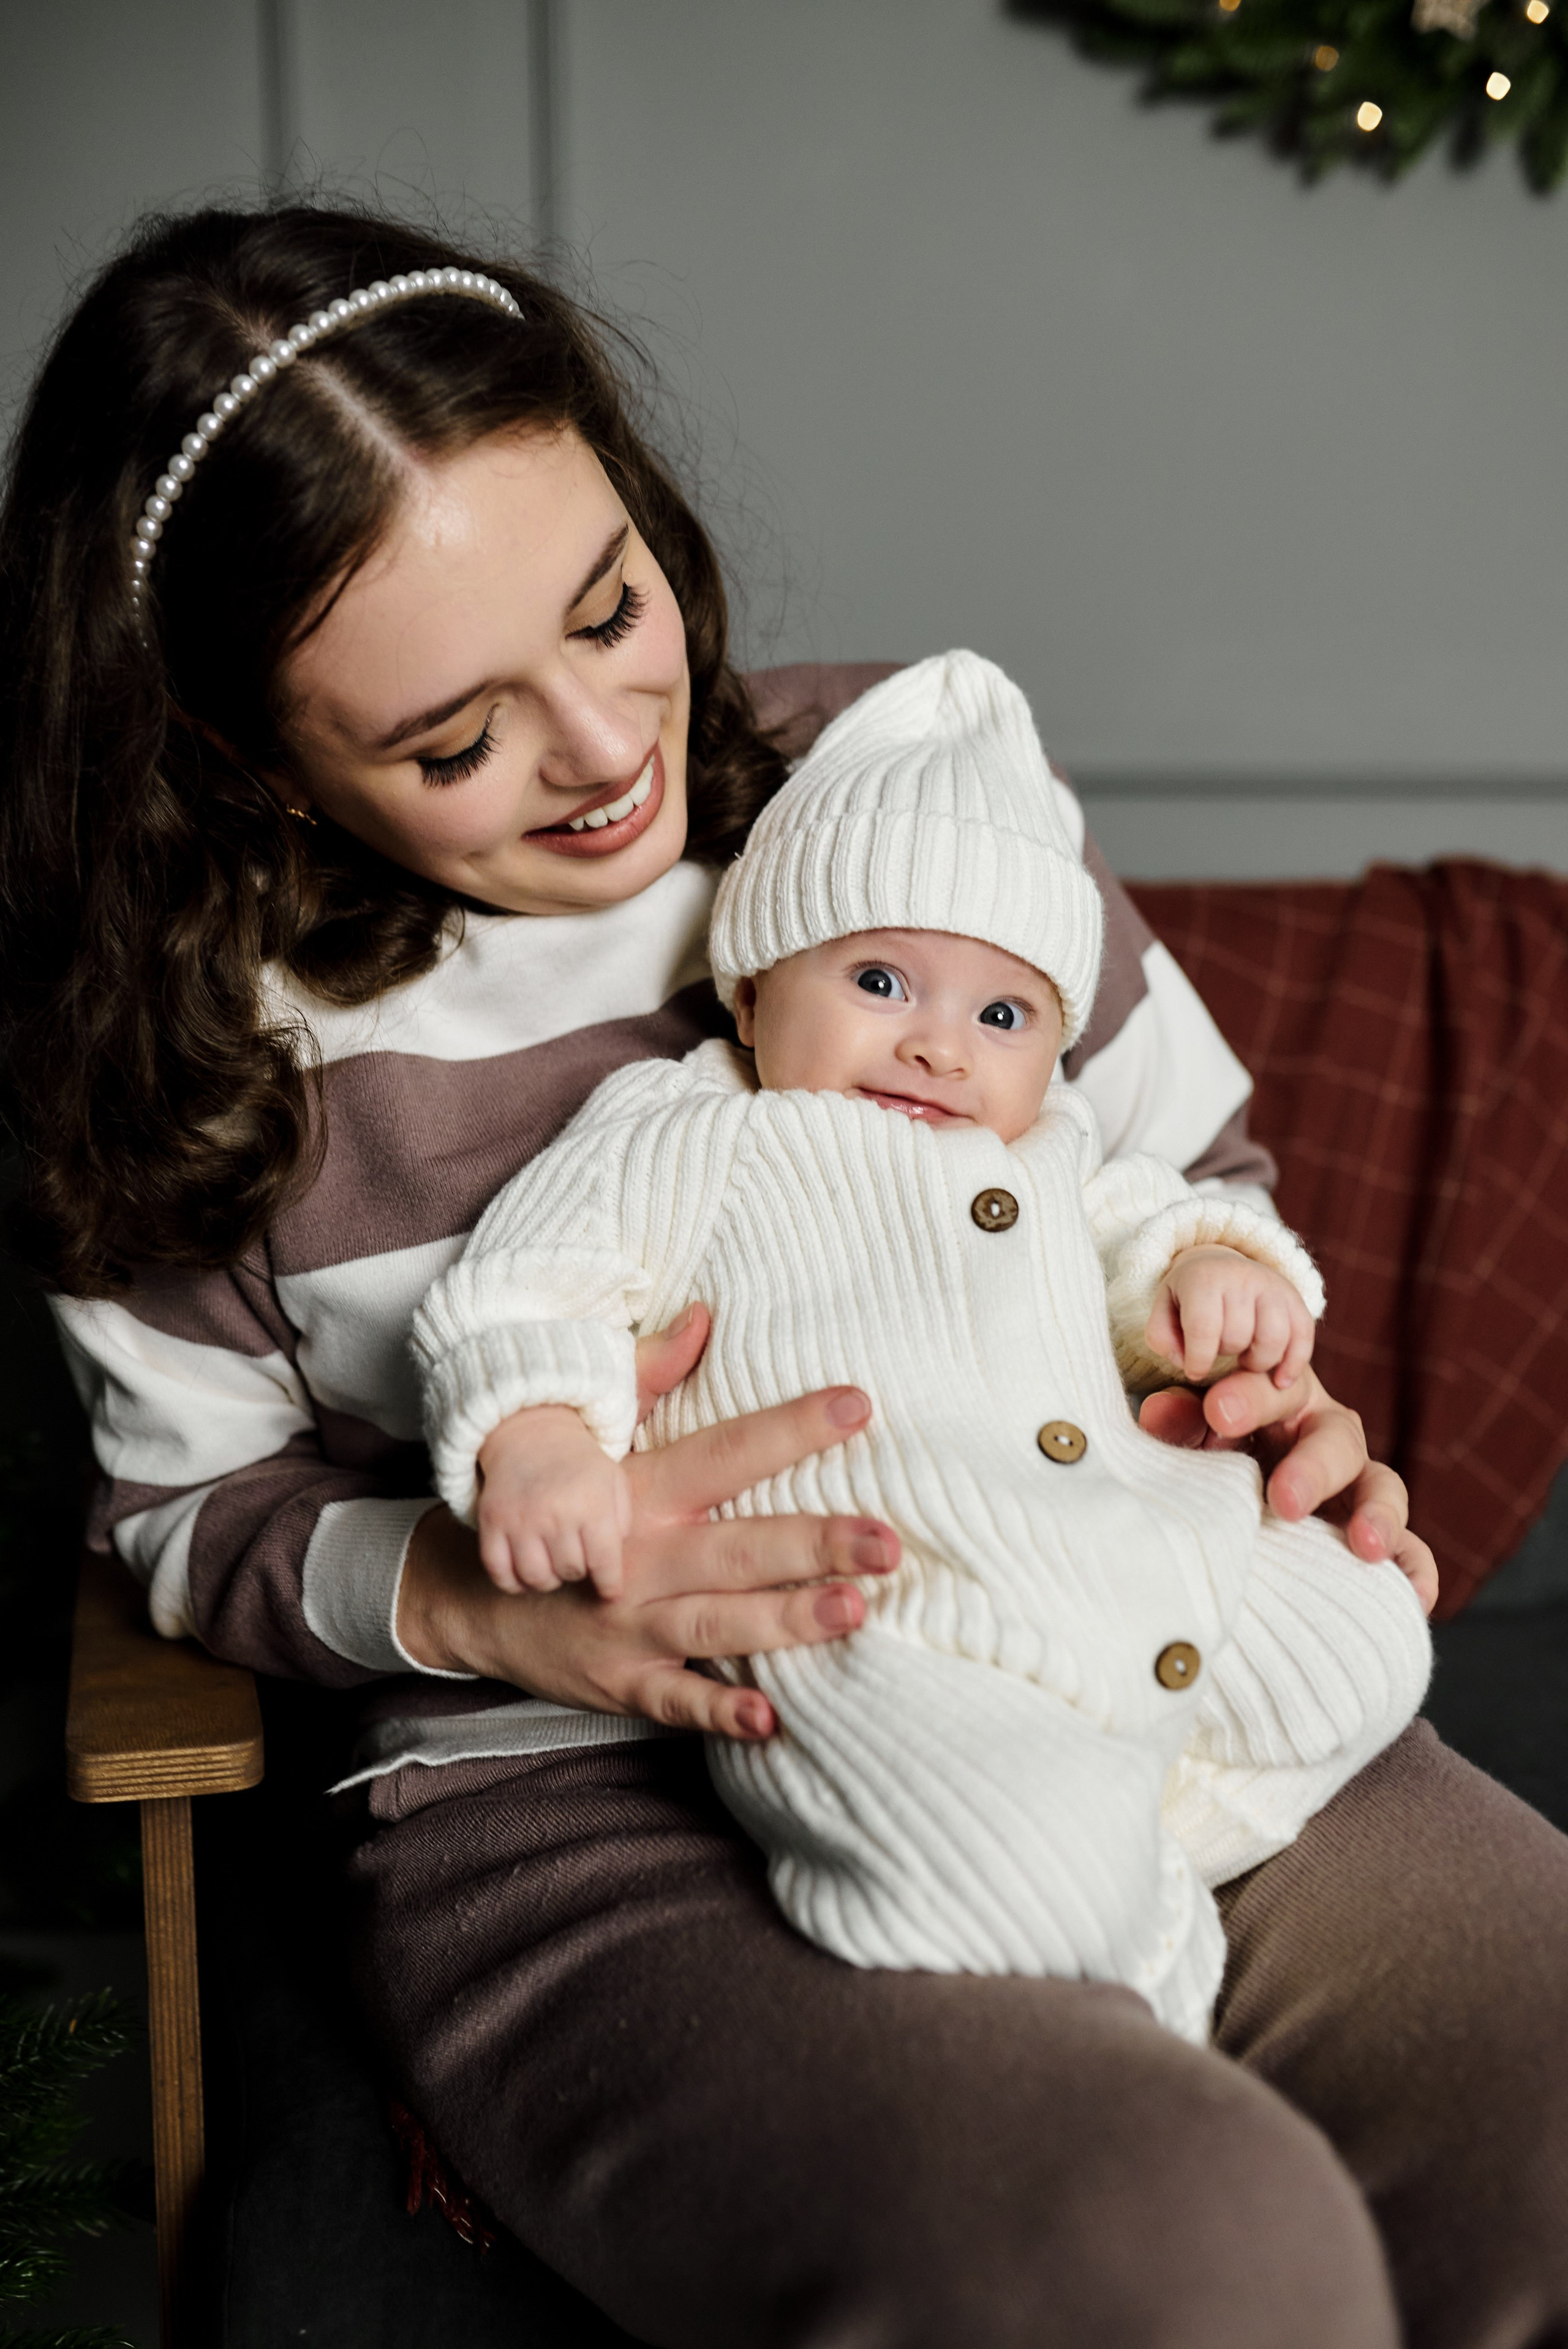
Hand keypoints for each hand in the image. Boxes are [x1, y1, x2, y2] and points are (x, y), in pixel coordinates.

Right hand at [400, 1349, 899, 1740]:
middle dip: (814, 1544)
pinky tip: (768, 1719)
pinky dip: (716, 1711)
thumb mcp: (594, 1437)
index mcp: (644, 1490)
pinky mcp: (620, 1680)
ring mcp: (629, 1622)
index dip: (791, 1427)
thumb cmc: (561, 1508)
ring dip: (784, 1619)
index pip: (727, 1450)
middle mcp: (640, 1554)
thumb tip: (703, 1314)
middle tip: (887, 1542)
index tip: (859, 1406)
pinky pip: (673, 1699)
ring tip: (853, 1611)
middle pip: (736, 1546)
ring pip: (716, 1620)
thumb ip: (652, 1376)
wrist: (471, 1596)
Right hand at [476, 1405, 631, 1598]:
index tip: (610, 1592)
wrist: (531, 1435)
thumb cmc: (580, 1466)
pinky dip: (513, 1582)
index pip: (604, 1563)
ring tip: (553, 1563)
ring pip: (536, 1578)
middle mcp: (554, 1512)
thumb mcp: (613, 1481)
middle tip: (577, 1555)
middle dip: (579, 1570)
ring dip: (548, 1579)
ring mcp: (519, 1519)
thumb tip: (613, 1564)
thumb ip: (623, 1522)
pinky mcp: (491, 1523)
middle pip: (571, 1572)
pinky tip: (525, 1571)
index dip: (609, 1584)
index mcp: (591, 1502)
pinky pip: (499, 1573)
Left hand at [1138, 1362, 1438, 1615]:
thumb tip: (1157, 1413)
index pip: (1274, 1390)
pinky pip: (1408, 1547)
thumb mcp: (1194, 1424)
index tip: (1217, 1411)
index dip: (1249, 1398)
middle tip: (1284, 1500)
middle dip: (1312, 1469)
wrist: (1231, 1468)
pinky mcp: (1372, 1530)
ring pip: (1383, 1487)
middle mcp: (1327, 1435)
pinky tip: (1415, 1597)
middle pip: (1335, 1441)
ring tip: (1364, 1546)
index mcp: (1284, 1397)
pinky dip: (1415, 1568)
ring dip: (1377, 1515)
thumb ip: (1181, 1417)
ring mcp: (1356, 1484)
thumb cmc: (1211, 1438)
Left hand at [1146, 1245, 1314, 1388]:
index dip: (1199, 1360)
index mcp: (1203, 1278)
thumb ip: (1163, 1340)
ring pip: (1274, 1339)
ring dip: (1257, 1363)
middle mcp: (1242, 1275)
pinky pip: (1303, 1337)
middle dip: (1225, 1356)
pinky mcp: (1295, 1299)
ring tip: (1243, 1361)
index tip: (1194, 1371)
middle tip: (1218, 1353)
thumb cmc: (1187, 1301)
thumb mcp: (1164, 1314)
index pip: (1204, 1328)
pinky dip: (1293, 1365)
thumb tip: (1187, 1362)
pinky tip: (1279, 1381)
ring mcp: (1272, 1285)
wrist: (1219, 1269)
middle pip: (1238, 1336)